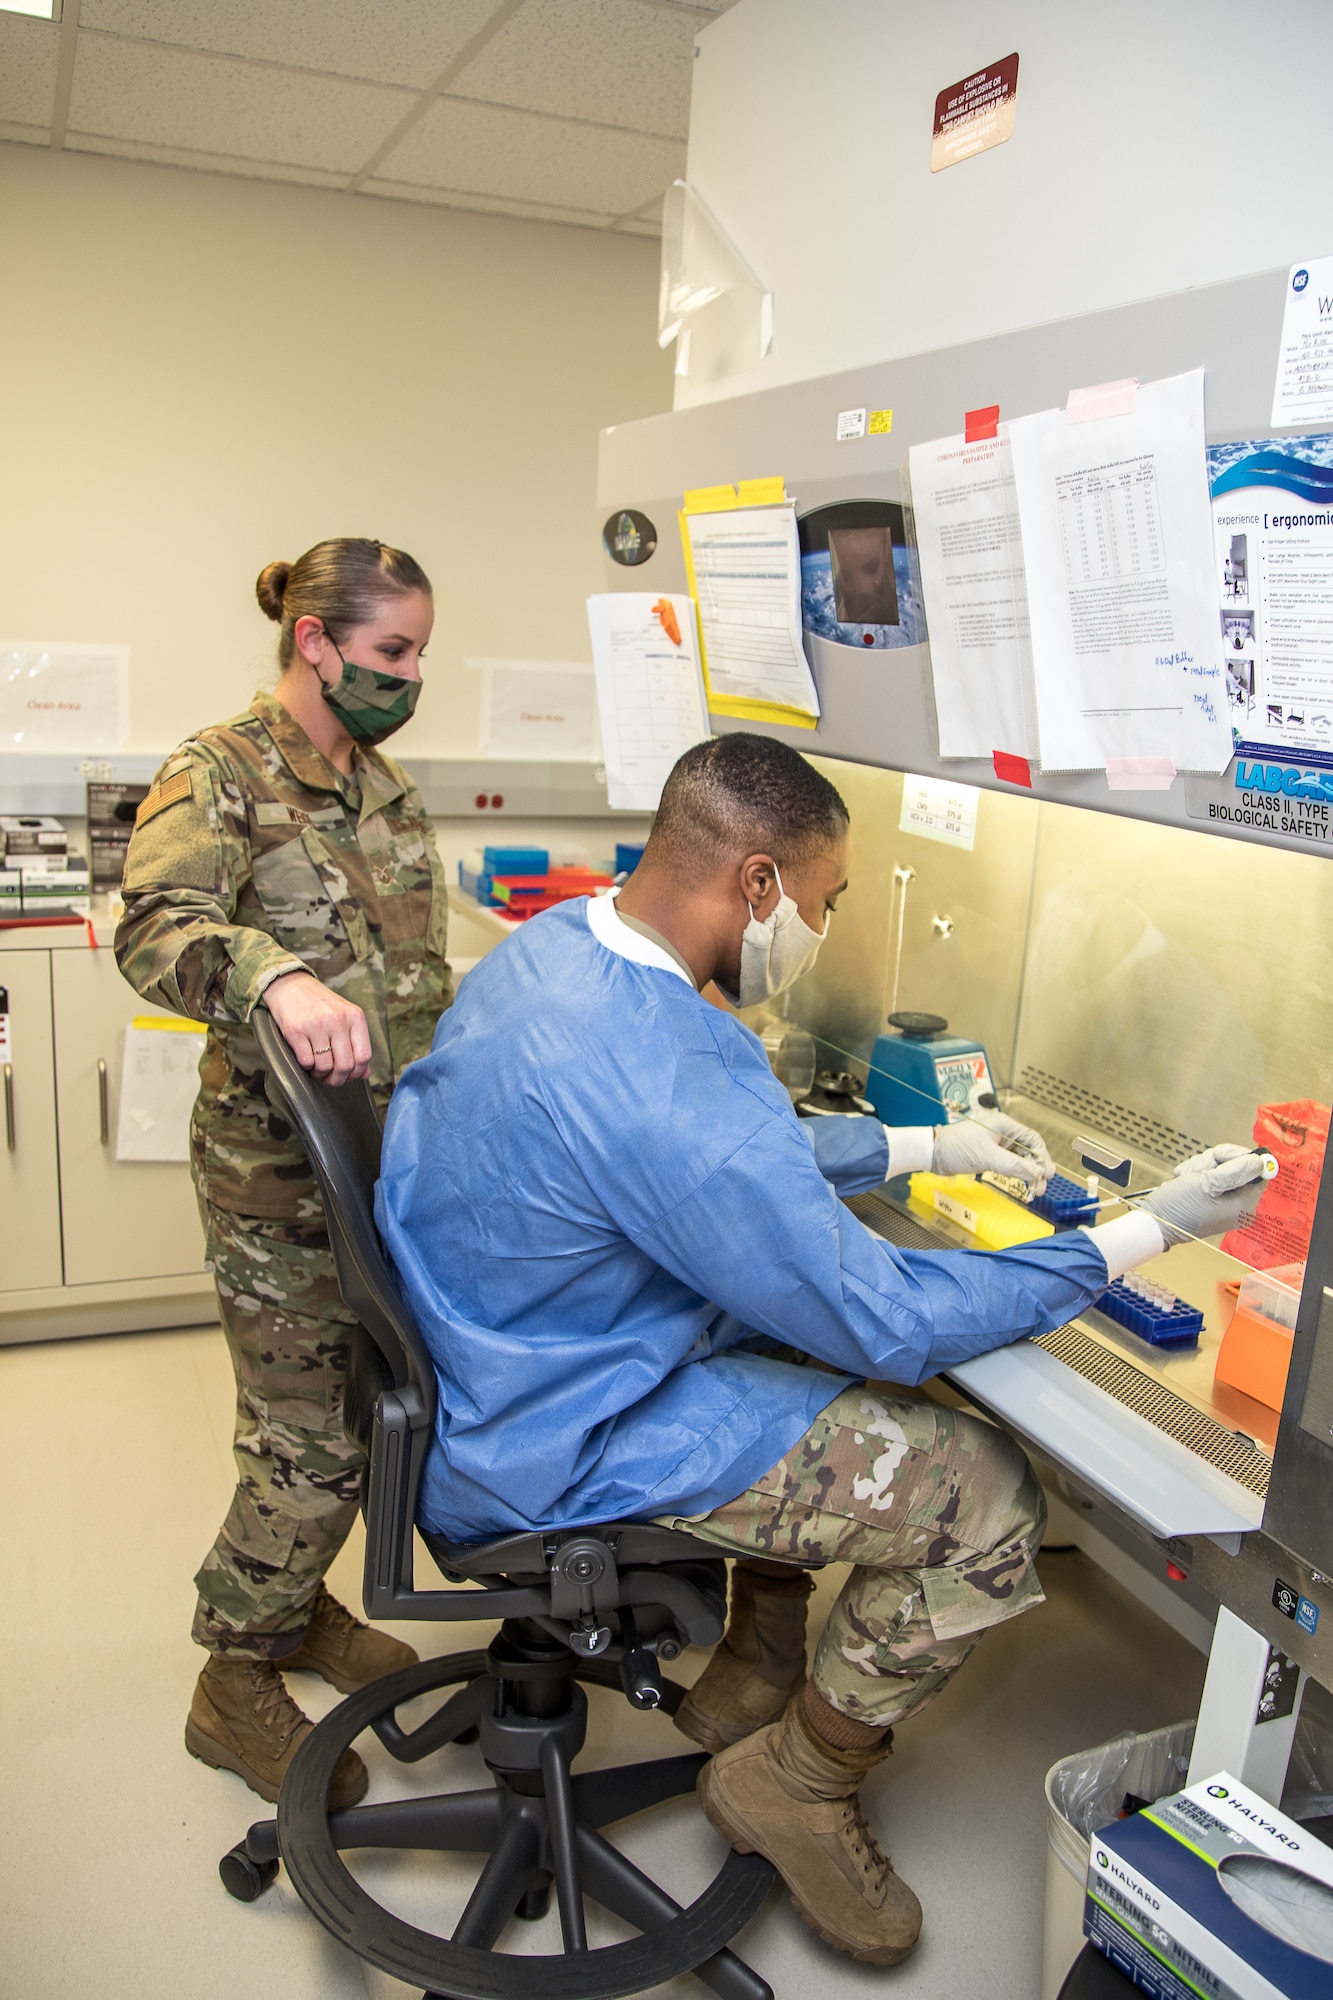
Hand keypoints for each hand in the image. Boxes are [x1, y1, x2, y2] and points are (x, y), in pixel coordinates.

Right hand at [262, 971, 371, 1086]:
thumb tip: (365, 1073)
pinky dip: (307, 1067)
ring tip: (317, 1068)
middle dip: (337, 1079)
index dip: (356, 1073)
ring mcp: (316, 1025)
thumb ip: (357, 1043)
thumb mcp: (344, 1017)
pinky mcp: (296, 1031)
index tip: (348, 1077)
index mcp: (355, 1017)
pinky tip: (306, 1060)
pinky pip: (306, 1061)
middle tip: (331, 1079)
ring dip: (320, 1074)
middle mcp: (338, 1020)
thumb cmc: (320, 1004)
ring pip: (325, 1066)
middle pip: (345, 1065)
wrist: (290, 985)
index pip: (364, 1056)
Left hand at [932, 1115, 1051, 1192]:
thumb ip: (1013, 1165)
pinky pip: (1010, 1164)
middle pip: (1029, 1151)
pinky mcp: (990, 1155)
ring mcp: (997, 1145)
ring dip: (1028, 1174)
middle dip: (1037, 1168)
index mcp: (1004, 1125)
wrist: (934, 1153)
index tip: (1048, 1172)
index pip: (1032, 1139)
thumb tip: (1035, 1172)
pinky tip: (1023, 1184)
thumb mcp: (987, 1157)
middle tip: (1042, 1186)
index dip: (1043, 1156)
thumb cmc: (955, 1147)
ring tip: (1035, 1190)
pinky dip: (1017, 1174)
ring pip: (1020, 1159)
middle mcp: (1003, 1133)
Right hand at [1138, 1149, 1271, 1247]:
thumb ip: (1236, 1171)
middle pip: (1238, 1165)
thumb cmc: (1178, 1208)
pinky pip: (1212, 1174)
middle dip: (1214, 1162)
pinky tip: (1186, 1180)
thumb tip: (1260, 1161)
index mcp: (1245, 1205)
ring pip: (1222, 1167)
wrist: (1156, 1222)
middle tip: (1197, 1171)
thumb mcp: (1207, 1184)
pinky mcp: (1214, 1198)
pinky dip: (1197, 1172)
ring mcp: (1227, 1202)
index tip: (1218, 1156)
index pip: (1256, 1169)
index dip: (1237, 1157)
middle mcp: (1240, 1205)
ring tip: (1187, 1178)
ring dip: (1202, 1166)